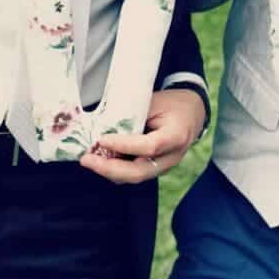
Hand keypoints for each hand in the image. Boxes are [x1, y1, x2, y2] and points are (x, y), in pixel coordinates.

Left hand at [82, 88, 205, 183]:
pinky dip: (114, 170)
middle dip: (110, 169)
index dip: (124, 145)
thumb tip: (103, 126)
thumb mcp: (154, 101)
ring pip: (134, 177)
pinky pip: (133, 174)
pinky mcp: (154, 169)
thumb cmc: (172, 104)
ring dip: (109, 171)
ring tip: (88, 159)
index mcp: (177, 135)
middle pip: (140, 172)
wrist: (191, 113)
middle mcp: (172, 157)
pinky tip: (99, 160)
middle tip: (86, 159)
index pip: (150, 146)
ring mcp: (163, 166)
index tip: (101, 139)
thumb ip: (133, 115)